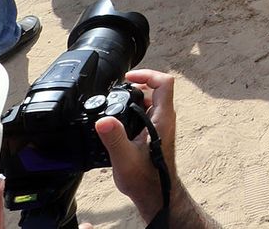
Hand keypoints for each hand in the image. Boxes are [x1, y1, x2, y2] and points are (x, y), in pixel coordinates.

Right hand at [92, 70, 176, 224]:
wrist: (154, 193)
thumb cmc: (144, 179)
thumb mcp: (124, 158)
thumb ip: (114, 138)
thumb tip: (103, 120)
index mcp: (162, 119)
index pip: (164, 83)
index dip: (147, 74)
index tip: (127, 78)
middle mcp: (164, 118)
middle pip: (156, 88)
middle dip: (136, 85)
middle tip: (116, 91)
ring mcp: (161, 125)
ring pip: (150, 100)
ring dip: (133, 98)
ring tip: (114, 103)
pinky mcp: (155, 132)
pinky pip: (146, 111)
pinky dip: (133, 109)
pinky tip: (118, 120)